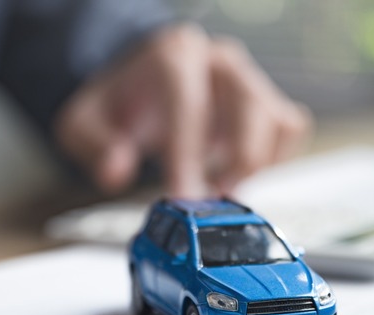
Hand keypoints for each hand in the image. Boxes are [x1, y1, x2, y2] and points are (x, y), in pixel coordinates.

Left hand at [56, 24, 310, 197]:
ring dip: (253, 165)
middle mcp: (218, 61)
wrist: (139, 86)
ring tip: (219, 186)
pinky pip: (289, 129)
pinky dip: (271, 160)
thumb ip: (96, 146)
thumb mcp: (84, 122)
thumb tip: (115, 171)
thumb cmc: (118, 104)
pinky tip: (236, 173)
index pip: (188, 103)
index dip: (189, 155)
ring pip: (276, 119)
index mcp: (173, 56)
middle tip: (209, 199)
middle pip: (248, 106)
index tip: (185, 197)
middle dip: (232, 162)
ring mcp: (247, 79)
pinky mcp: (265, 101)